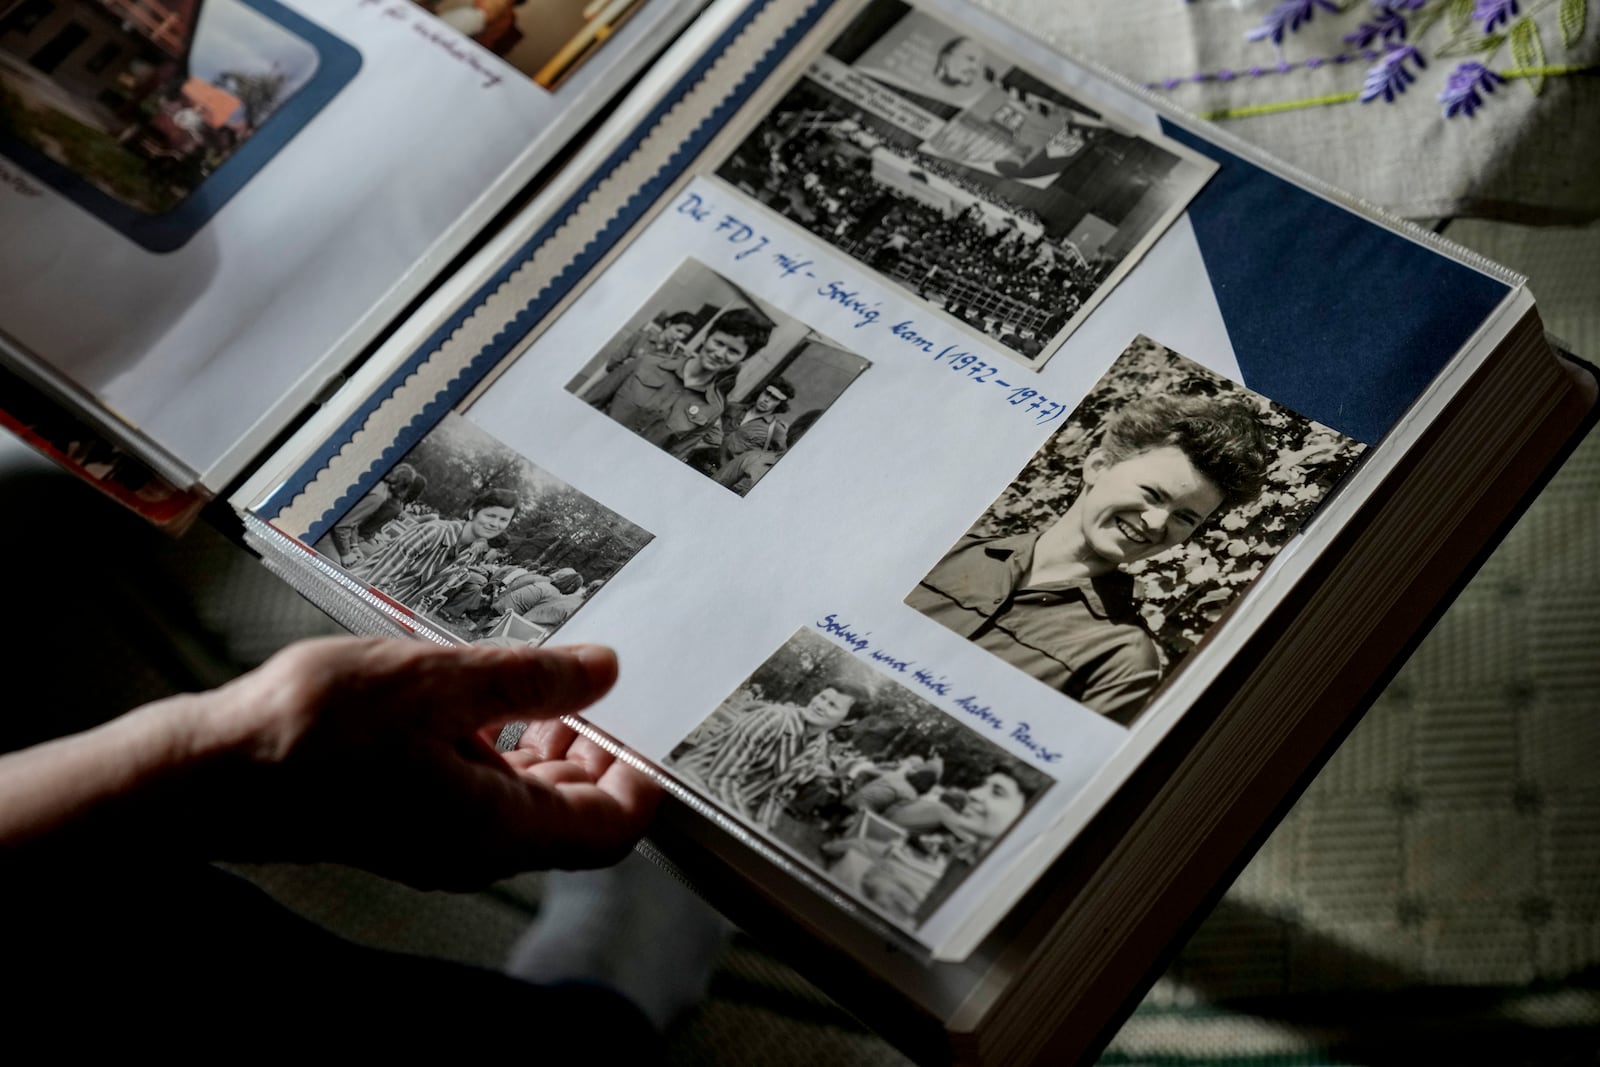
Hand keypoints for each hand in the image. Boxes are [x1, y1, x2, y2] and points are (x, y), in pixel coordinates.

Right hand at [147, 637, 659, 887]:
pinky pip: (480, 794)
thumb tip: (605, 672)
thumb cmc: (316, 731)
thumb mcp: (438, 683)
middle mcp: (478, 848)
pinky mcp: (409, 823)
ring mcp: (441, 840)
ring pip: (527, 803)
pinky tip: (479, 696)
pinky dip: (499, 749)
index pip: (612, 829)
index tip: (648, 719)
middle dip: (599, 752)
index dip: (644, 779)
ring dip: (548, 746)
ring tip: (540, 679)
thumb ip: (530, 680)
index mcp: (498, 827)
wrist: (212, 774)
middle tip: (594, 686)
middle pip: (574, 815)